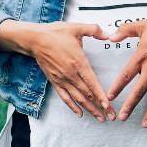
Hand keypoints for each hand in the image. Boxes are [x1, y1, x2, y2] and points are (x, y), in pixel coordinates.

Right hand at [0, 20, 115, 120]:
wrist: (34, 39)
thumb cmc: (55, 33)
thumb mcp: (76, 28)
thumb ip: (94, 30)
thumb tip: (108, 34)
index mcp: (78, 62)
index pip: (92, 82)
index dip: (100, 95)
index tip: (108, 105)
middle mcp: (71, 74)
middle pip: (87, 94)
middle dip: (100, 107)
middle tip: (111, 116)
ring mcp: (62, 79)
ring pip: (78, 98)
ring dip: (89, 109)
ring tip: (100, 118)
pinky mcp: (55, 81)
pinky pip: (65, 97)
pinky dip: (73, 106)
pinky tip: (80, 114)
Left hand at [108, 15, 146, 127]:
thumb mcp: (144, 25)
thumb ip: (125, 30)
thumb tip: (111, 37)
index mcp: (142, 56)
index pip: (126, 75)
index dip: (117, 87)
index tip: (109, 98)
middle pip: (139, 91)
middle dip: (130, 105)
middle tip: (122, 118)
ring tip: (145, 124)